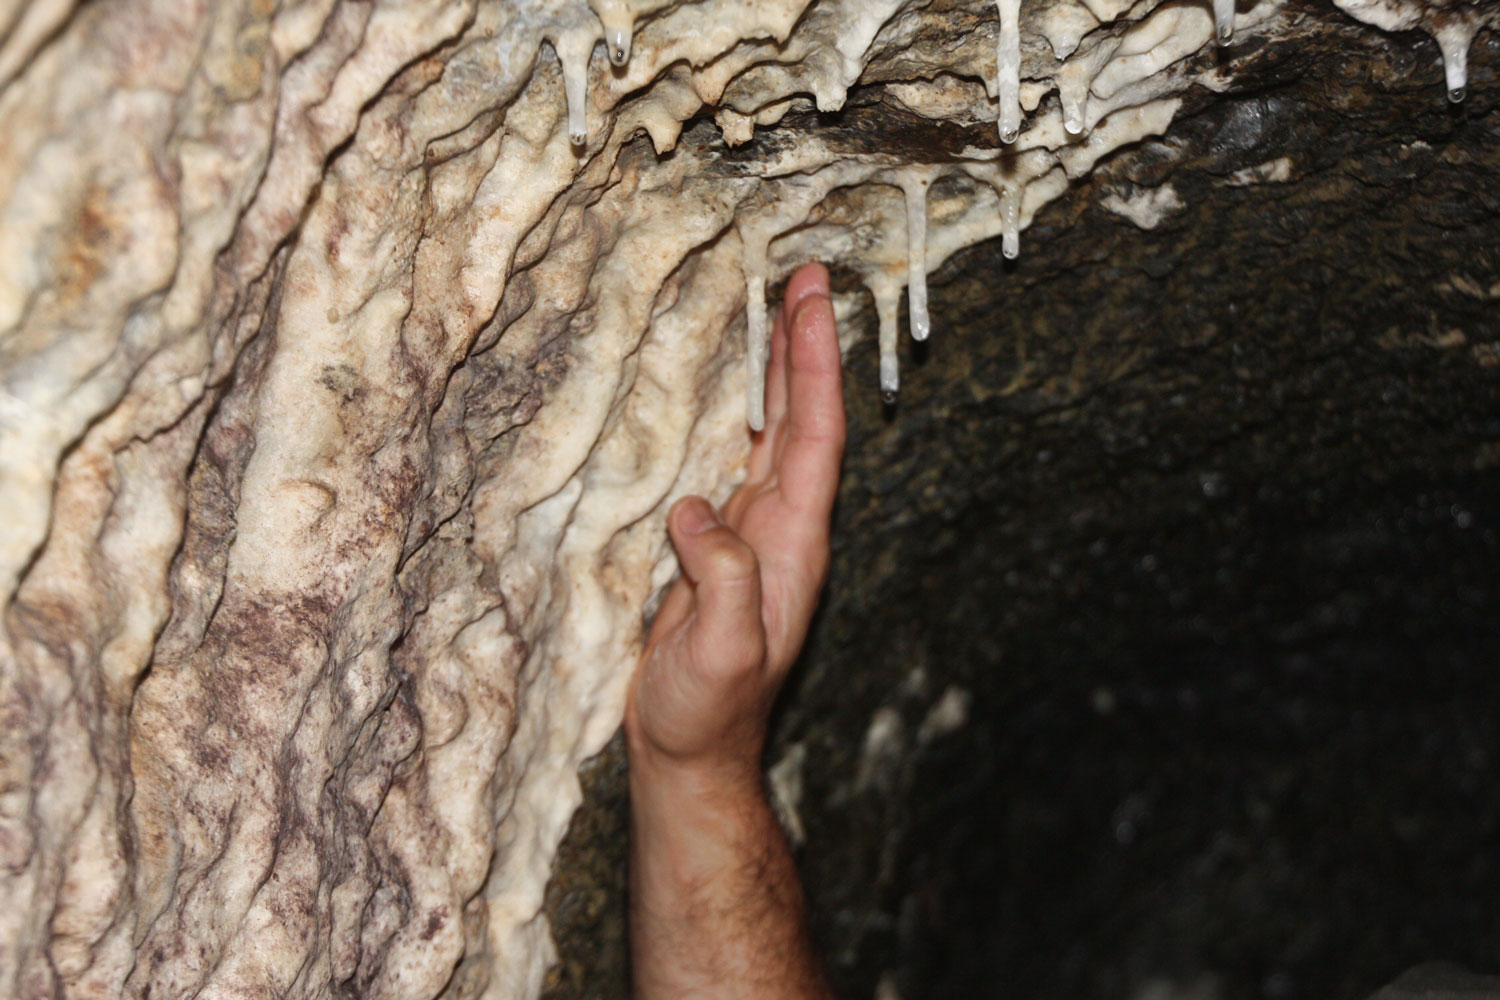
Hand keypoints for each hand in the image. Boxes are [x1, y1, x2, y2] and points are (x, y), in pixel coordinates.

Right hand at [626, 261, 845, 782]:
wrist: (691, 751)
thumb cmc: (708, 711)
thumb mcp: (724, 654)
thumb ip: (725, 583)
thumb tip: (699, 509)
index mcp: (793, 544)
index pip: (814, 436)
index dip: (815, 365)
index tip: (815, 300)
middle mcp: (783, 527)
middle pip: (804, 419)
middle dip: (806, 346)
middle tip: (807, 276)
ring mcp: (755, 532)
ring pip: (776, 432)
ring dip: (780, 370)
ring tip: (779, 309)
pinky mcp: (723, 544)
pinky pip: (739, 458)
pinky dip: (743, 411)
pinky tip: (734, 389)